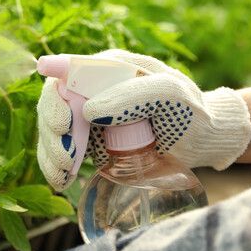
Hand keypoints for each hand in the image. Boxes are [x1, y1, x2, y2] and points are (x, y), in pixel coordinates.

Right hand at [37, 50, 250, 190]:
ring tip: (65, 172)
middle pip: (53, 104)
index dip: (55, 95)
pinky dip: (55, 168)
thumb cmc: (189, 110)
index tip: (63, 123)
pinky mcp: (88, 141)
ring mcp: (87, 117)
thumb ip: (132, 95)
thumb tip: (88, 110)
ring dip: (51, 152)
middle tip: (67, 155)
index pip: (66, 73)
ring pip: (52, 131)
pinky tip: (61, 181)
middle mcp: (91, 90)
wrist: (200, 141)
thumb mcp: (169, 94)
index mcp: (107, 69)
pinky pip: (61, 152)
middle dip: (53, 131)